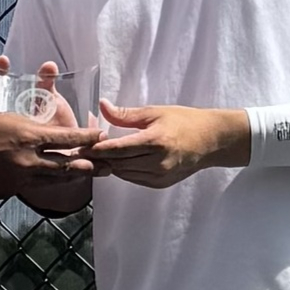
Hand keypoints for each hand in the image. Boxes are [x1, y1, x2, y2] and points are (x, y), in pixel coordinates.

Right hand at [0, 105, 93, 191]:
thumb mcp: (6, 118)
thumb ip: (30, 127)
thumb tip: (48, 134)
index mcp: (29, 137)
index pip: (68, 138)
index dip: (86, 137)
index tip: (99, 135)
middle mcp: (28, 161)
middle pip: (66, 165)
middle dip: (87, 164)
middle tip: (103, 165)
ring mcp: (17, 180)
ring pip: (50, 179)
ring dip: (68, 176)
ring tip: (82, 175)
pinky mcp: (6, 192)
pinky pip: (27, 186)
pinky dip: (37, 181)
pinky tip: (42, 180)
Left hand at [86, 100, 249, 188]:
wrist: (210, 141)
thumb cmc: (183, 121)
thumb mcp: (155, 112)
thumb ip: (126, 114)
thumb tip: (102, 106)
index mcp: (155, 142)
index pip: (117, 149)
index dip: (95, 148)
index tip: (78, 144)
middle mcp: (157, 163)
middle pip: (116, 163)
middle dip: (97, 157)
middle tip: (79, 149)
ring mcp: (159, 176)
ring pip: (122, 173)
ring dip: (108, 165)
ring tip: (93, 155)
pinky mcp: (160, 184)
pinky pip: (133, 178)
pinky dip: (122, 170)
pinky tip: (116, 161)